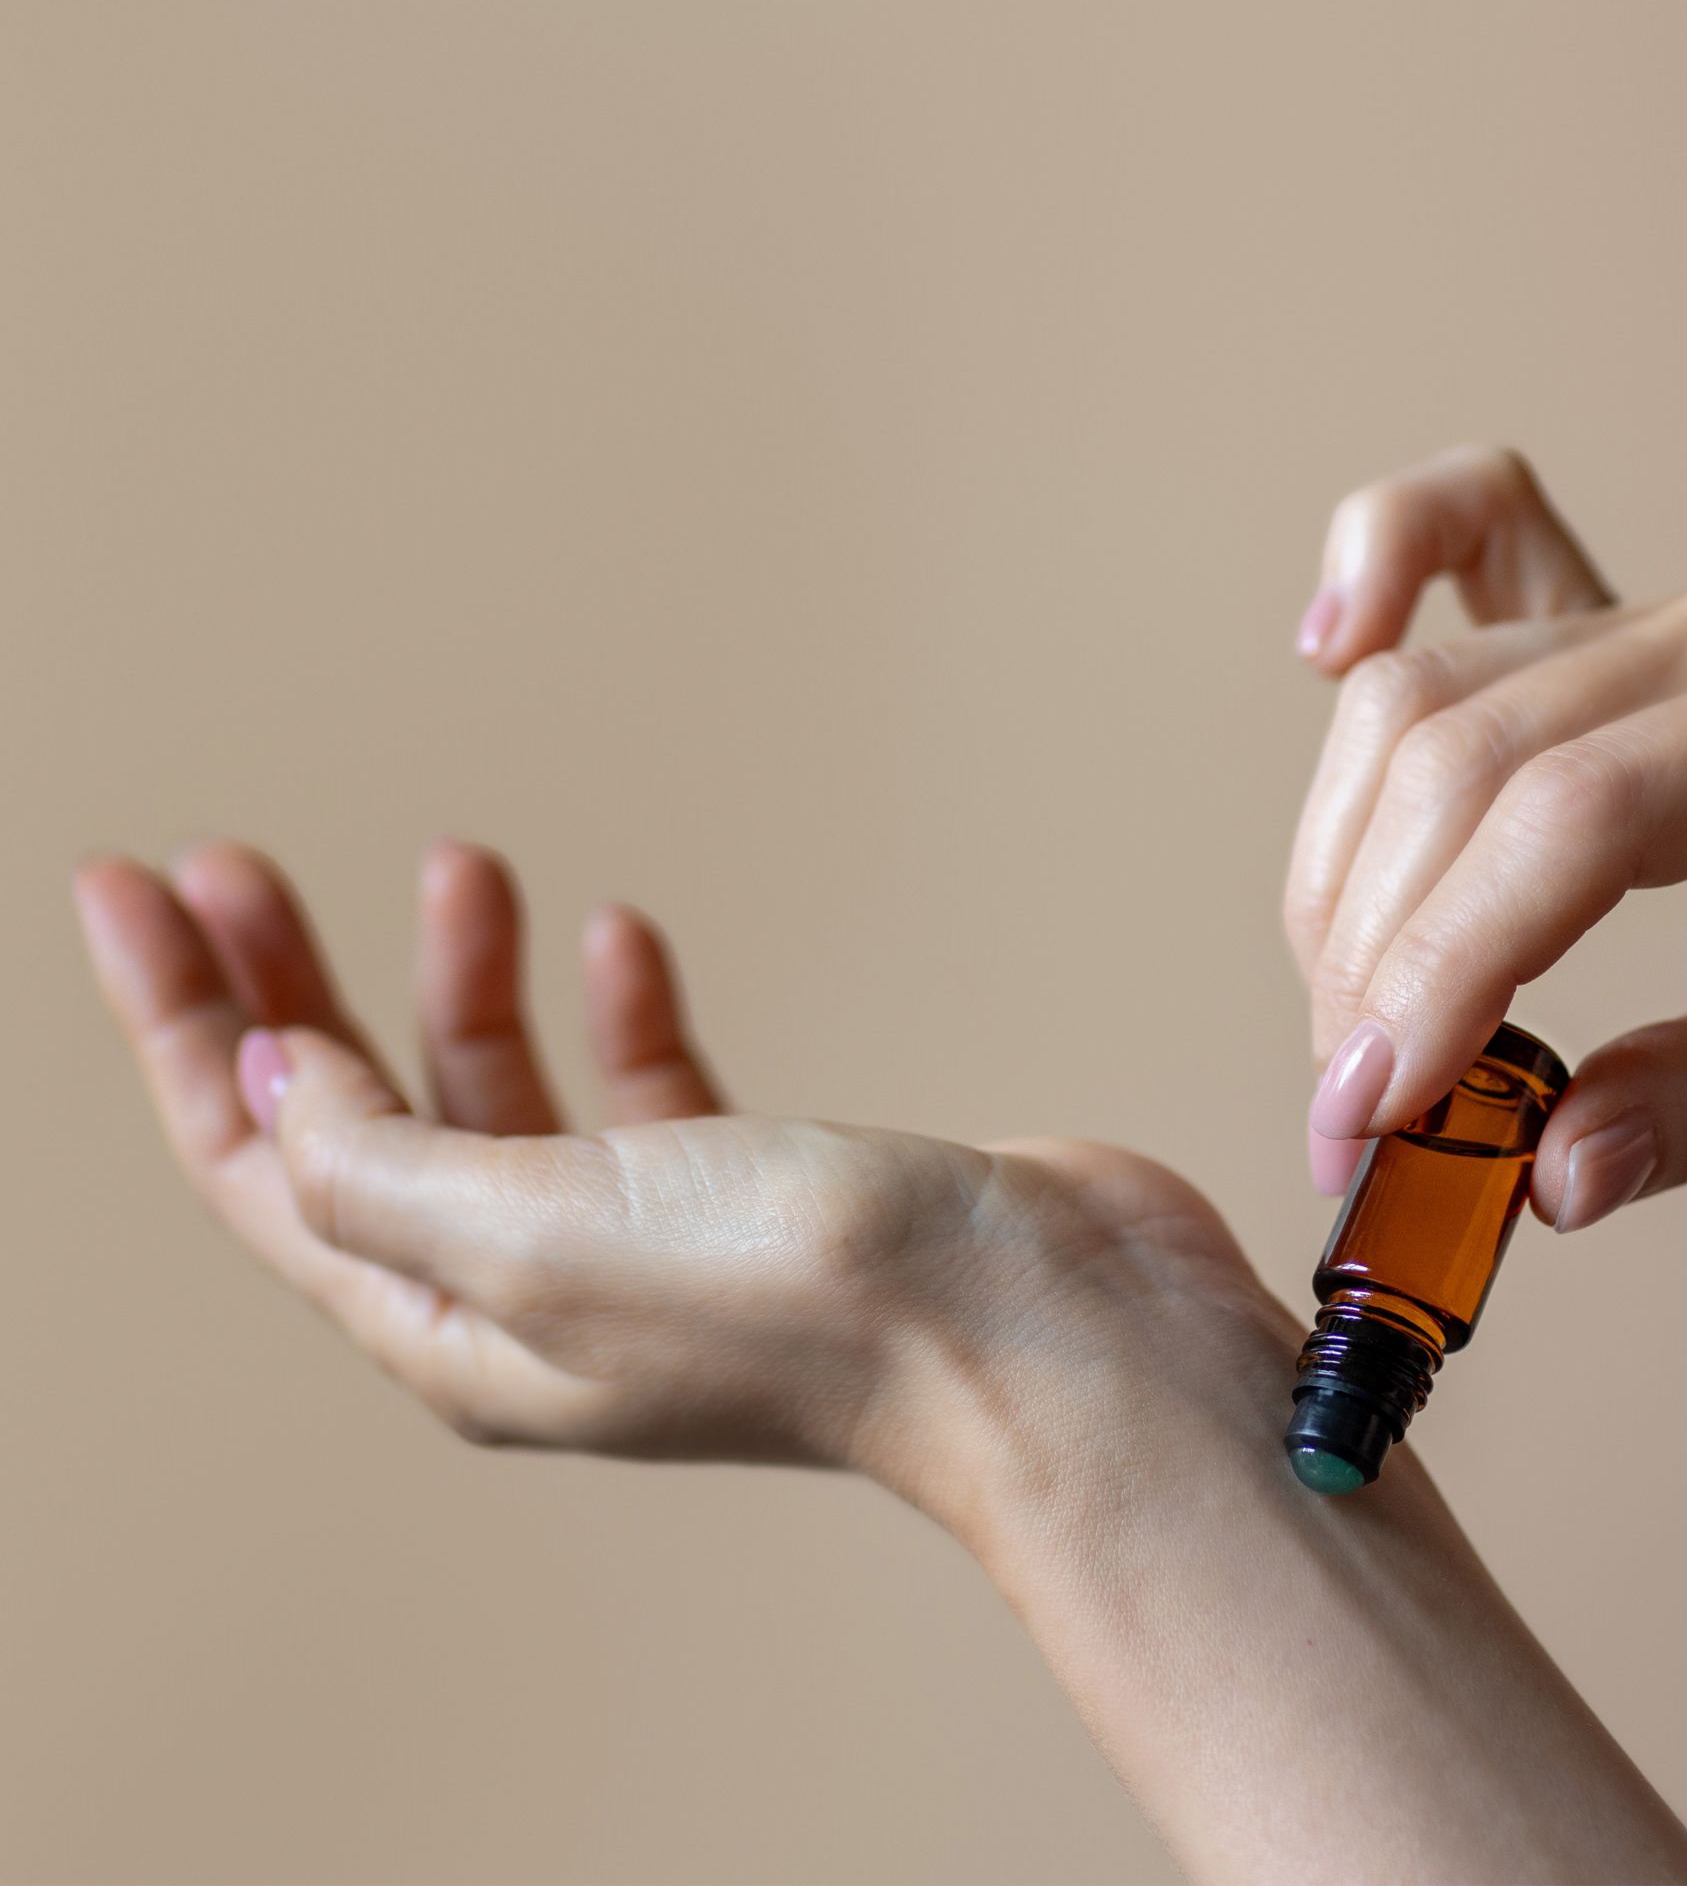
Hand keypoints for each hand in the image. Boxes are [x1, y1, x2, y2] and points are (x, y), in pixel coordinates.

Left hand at [73, 841, 1289, 1536]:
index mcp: (456, 1324)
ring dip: (458, 977)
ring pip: (501, 1091)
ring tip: (454, 862)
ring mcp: (649, 1237)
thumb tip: (265, 1087)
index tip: (132, 883)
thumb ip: (378, 1164)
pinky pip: (645, 1085)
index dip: (181, 1023)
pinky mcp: (756, 1184)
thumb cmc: (815, 1302)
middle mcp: (536, 1293)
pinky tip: (612, 937)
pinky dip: (613, 1005)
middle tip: (232, 863)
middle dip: (285, 987)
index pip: (261, 1164)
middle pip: (358, 1121)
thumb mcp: (544, 1231)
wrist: (1047, 1332)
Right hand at [1286, 444, 1686, 1230]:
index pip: (1577, 818)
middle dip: (1373, 951)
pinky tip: (1328, 642)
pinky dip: (1380, 564)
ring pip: (1422, 693)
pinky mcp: (1621, 611)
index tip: (1374, 1109)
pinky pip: (1475, 530)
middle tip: (1353, 1112)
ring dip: (1343, 862)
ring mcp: (1671, 603)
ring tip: (1350, 1010)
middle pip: (1467, 756)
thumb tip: (1550, 1172)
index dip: (1445, 966)